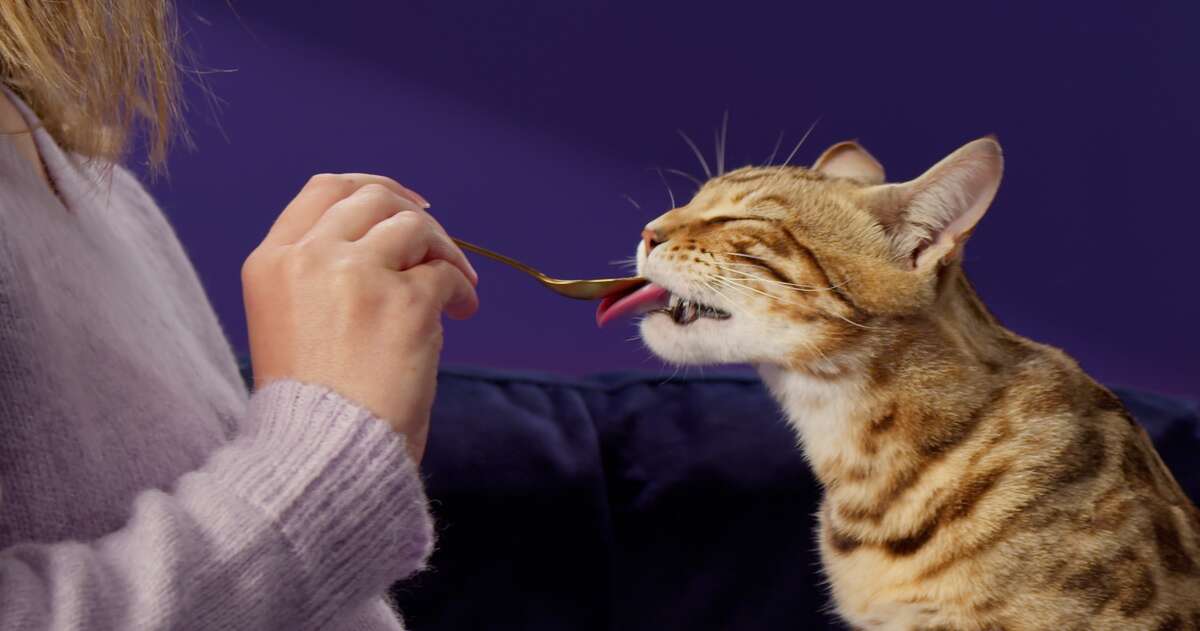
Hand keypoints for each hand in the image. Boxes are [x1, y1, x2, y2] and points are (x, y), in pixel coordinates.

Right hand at [242, 174, 478, 462]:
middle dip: (416, 219)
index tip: (410, 205)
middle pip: (374, 198)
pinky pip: (446, 275)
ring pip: (415, 226)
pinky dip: (463, 290)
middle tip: (441, 252)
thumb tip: (393, 241)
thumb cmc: (312, 408)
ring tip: (458, 288)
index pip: (325, 190)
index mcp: (270, 262)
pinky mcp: (404, 302)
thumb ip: (322, 276)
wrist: (321, 458)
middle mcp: (308, 257)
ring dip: (446, 252)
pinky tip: (461, 314)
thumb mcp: (289, 324)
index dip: (375, 189)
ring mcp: (356, 275)